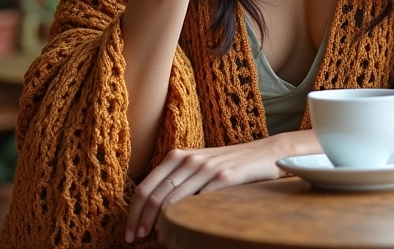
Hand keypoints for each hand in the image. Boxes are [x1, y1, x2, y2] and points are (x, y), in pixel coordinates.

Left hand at [125, 136, 294, 242]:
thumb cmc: (227, 164)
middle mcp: (189, 160)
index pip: (146, 186)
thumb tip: (151, 207)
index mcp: (178, 156)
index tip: (130, 231)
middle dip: (141, 220)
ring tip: (152, 238)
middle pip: (155, 195)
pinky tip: (178, 229)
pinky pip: (197, 200)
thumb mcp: (197, 166)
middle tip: (135, 238)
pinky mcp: (224, 177)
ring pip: (172, 199)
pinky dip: (184, 217)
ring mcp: (206, 168)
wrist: (263, 154)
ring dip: (158, 223)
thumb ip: (176, 179)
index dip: (133, 211)